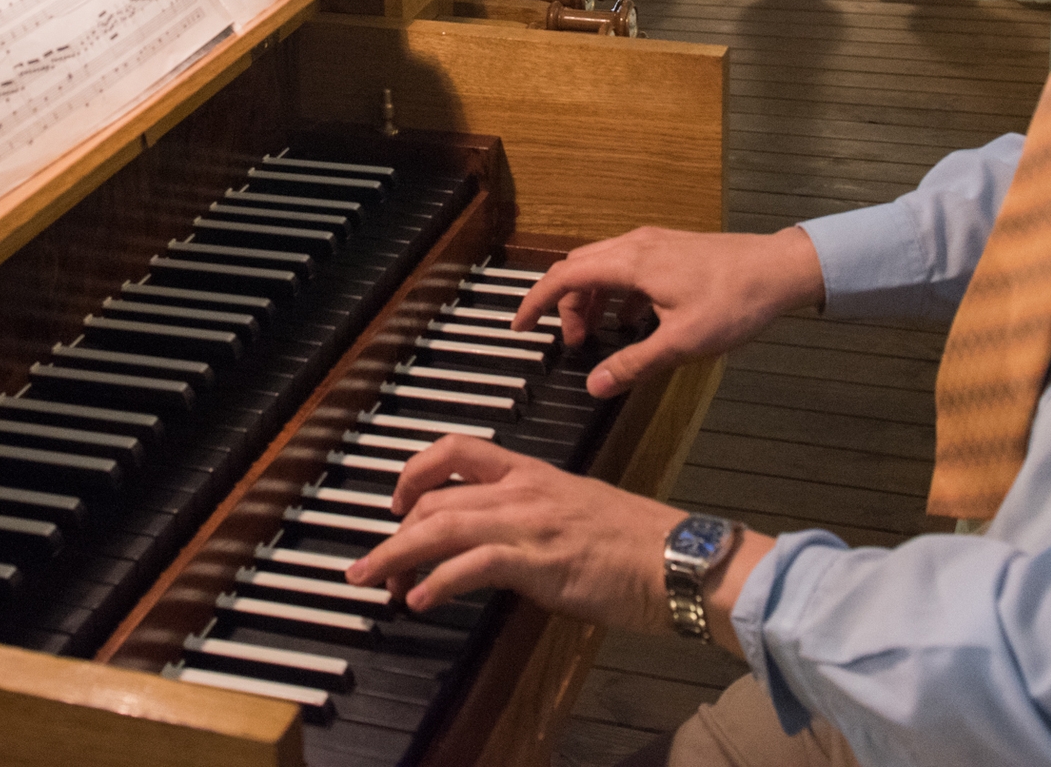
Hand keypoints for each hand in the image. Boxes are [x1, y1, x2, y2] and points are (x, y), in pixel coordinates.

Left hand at [343, 436, 685, 631]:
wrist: (676, 558)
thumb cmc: (637, 543)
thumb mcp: (575, 512)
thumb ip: (532, 519)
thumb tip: (499, 547)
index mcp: (533, 473)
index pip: (458, 450)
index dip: (416, 471)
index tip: (397, 500)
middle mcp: (523, 491)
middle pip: (437, 497)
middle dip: (395, 532)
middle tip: (374, 563)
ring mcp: (528, 523)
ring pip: (442, 526)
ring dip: (398, 556)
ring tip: (374, 580)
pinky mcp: (537, 560)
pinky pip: (471, 566)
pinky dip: (438, 583)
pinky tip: (420, 601)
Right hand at [516, 226, 824, 396]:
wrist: (781, 269)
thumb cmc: (735, 300)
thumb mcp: (682, 342)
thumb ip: (634, 364)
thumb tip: (596, 386)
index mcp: (631, 263)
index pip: (564, 277)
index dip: (535, 302)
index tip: (518, 326)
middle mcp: (635, 245)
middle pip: (578, 269)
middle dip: (564, 306)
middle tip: (572, 343)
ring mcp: (653, 243)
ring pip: (602, 267)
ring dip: (591, 300)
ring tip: (600, 336)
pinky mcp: (670, 249)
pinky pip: (626, 268)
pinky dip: (615, 293)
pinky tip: (633, 321)